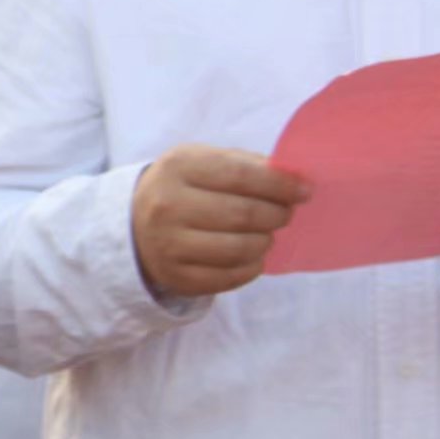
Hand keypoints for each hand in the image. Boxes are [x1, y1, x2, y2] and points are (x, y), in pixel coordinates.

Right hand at [131, 146, 310, 299]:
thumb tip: (295, 179)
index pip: (241, 175)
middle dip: (277, 214)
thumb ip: (246, 165)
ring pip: (241, 248)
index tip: (306, 190)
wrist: (134, 225)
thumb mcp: (203, 162)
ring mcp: (169, 245)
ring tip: (266, 233)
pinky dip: (253, 266)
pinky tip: (251, 254)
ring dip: (265, 241)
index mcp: (178, 167)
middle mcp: (168, 206)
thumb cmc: (183, 187)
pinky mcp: (177, 277)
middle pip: (244, 214)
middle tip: (285, 213)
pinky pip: (231, 276)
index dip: (280, 184)